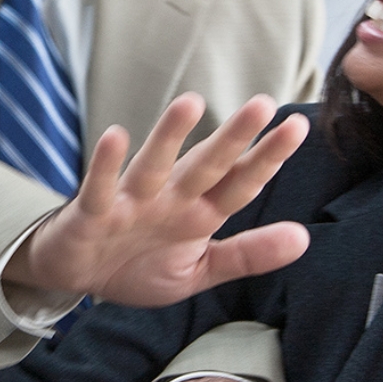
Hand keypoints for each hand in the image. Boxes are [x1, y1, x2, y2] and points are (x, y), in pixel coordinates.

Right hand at [5, 94, 309, 303]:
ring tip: (190, 103)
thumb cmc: (140, 266)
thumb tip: (304, 238)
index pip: (240, 184)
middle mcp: (169, 199)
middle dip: (232, 138)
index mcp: (198, 214)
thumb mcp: (201, 270)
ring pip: (154, 165)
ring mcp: (130, 203)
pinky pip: (99, 187)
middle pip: (205, 166)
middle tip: (262, 105)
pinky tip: (115, 136)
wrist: (78, 278)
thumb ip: (247, 254)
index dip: (267, 159)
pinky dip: (106, 165)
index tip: (297, 128)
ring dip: (170, 136)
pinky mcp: (92, 213)